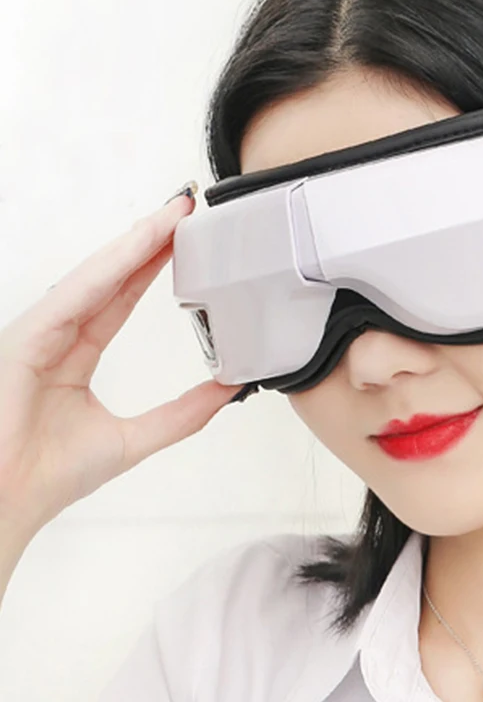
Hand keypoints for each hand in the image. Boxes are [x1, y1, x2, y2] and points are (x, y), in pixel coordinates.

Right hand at [0, 187, 243, 544]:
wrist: (6, 507)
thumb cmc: (48, 477)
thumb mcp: (136, 438)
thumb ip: (183, 413)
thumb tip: (229, 389)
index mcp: (75, 355)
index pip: (120, 297)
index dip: (152, 265)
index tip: (184, 237)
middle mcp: (56, 336)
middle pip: (110, 276)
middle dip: (148, 240)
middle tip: (184, 207)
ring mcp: (38, 332)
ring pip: (95, 276)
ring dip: (134, 242)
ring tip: (171, 213)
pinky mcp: (25, 337)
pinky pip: (75, 295)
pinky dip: (108, 268)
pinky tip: (138, 246)